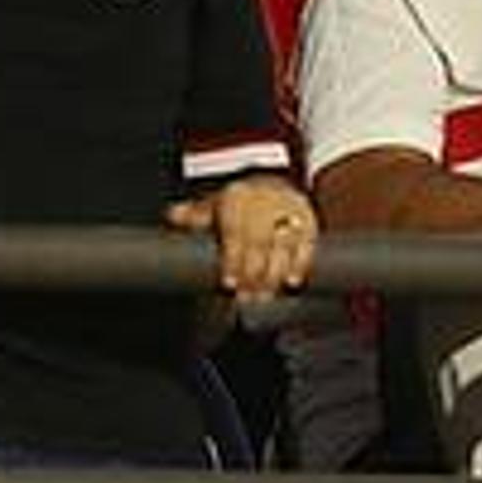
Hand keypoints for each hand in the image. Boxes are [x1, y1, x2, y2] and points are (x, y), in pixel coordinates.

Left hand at [168, 173, 319, 298]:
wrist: (273, 184)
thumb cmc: (238, 204)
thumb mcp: (213, 205)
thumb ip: (193, 214)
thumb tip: (173, 216)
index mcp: (237, 198)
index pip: (235, 232)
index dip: (232, 260)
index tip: (229, 284)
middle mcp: (264, 202)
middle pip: (259, 243)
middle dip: (253, 274)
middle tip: (246, 299)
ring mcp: (287, 210)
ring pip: (283, 245)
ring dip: (274, 275)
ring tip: (264, 297)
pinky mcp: (307, 221)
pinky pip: (306, 244)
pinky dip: (299, 264)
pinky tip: (291, 282)